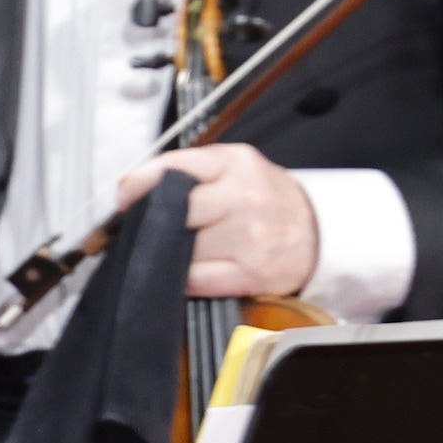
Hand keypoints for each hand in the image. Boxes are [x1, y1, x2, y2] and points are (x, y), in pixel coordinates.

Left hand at [128, 144, 318, 301]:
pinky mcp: (252, 273)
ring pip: (182, 249)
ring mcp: (249, 237)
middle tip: (145, 229)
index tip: (125, 199)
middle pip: (174, 212)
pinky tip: (189, 270)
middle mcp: (243, 197)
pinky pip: (196, 279)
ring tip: (177, 249)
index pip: (174, 169)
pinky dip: (185, 278)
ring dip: (170, 253)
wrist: (317, 232)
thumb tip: (130, 190)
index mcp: (234, 163)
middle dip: (155, 223)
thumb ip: (188, 172)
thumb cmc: (265, 198)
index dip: (140, 185)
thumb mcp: (233, 168)